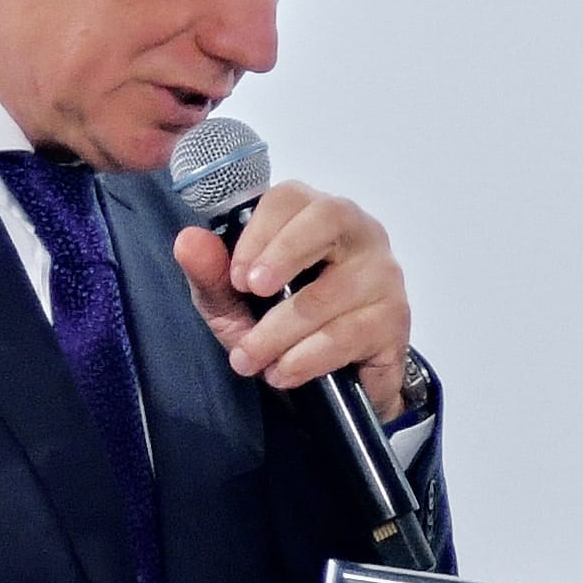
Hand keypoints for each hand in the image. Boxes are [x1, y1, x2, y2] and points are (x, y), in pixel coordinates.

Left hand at [171, 180, 420, 407]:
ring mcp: (383, 275)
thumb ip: (210, 272)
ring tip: (251, 360)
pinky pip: (349, 334)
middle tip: (250, 293)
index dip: (260, 231)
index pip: (291, 198)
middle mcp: (358, 234)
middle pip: (328, 218)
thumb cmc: (284, 325)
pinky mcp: (395, 320)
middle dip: (283, 255)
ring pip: (331, 292)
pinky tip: (284, 372)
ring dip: (281, 331)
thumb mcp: (234, 302)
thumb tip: (187, 240)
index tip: (236, 275)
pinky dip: (308, 358)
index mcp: (315, 216)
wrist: (331, 384)